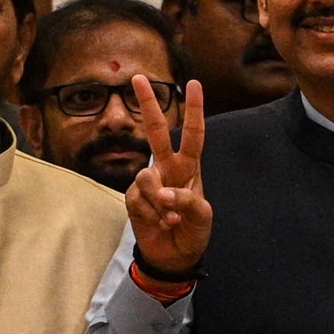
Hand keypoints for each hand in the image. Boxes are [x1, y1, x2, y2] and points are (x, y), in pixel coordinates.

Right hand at [127, 76, 210, 275]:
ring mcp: (148, 182)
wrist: (174, 255)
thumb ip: (186, 202)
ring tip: (171, 219)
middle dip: (148, 104)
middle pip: (156, 131)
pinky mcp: (132, 197)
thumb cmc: (193, 231)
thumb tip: (163, 194)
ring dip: (161, 202)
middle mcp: (167, 168)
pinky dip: (151, 214)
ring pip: (146, 177)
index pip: (193, 135)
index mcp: (189, 167)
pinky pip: (138, 199)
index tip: (194, 84)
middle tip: (138, 78)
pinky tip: (159, 223)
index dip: (194, 110)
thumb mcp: (201, 217)